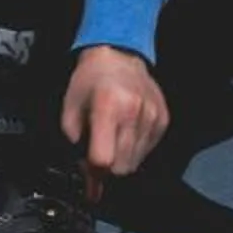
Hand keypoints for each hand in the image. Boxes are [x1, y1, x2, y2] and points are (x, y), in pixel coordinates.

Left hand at [62, 45, 170, 191]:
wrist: (118, 56)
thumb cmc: (90, 80)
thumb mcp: (69, 109)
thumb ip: (74, 144)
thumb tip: (87, 177)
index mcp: (108, 106)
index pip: (104, 159)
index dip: (92, 172)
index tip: (87, 172)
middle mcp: (135, 112)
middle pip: (122, 166)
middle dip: (107, 170)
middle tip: (97, 156)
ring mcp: (152, 116)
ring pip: (136, 163)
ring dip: (121, 160)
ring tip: (111, 141)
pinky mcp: (163, 120)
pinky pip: (147, 151)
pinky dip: (134, 150)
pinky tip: (125, 133)